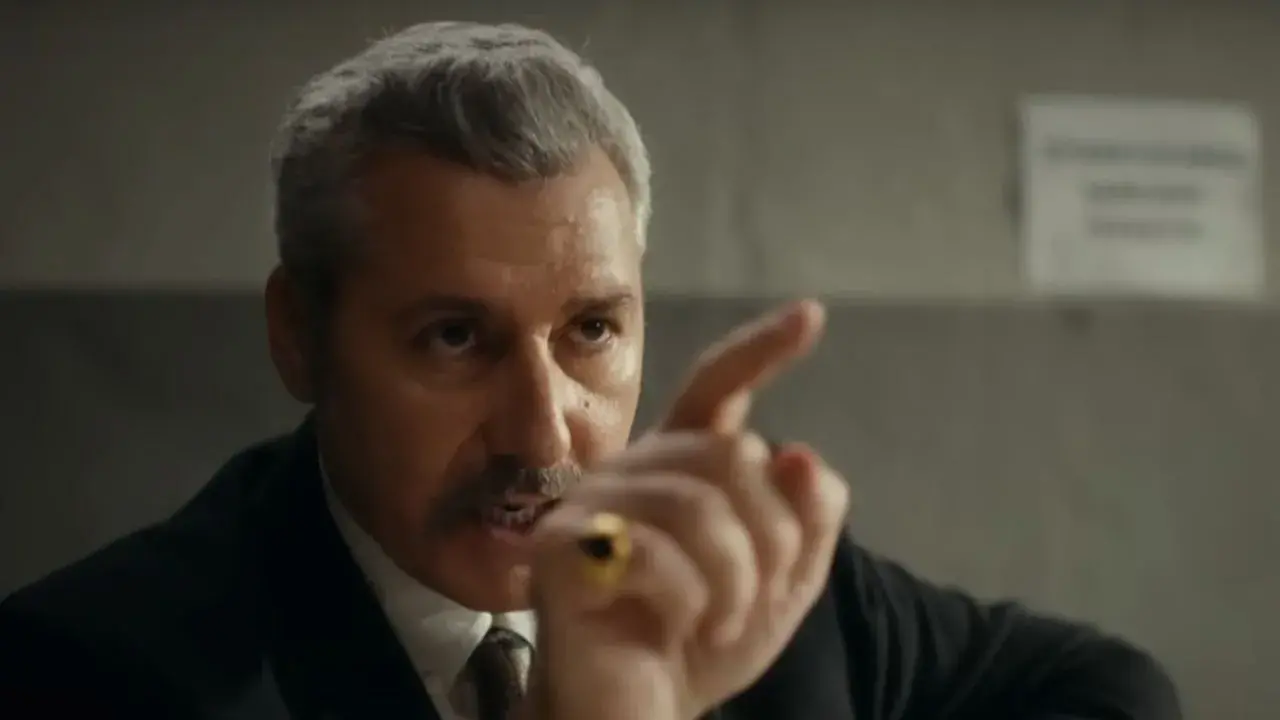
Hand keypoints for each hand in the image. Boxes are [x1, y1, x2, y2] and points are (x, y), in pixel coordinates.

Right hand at [524, 300, 851, 719]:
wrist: (637, 713)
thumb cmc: (698, 645)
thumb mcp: (781, 583)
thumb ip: (804, 518)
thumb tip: (798, 452)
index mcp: (681, 468)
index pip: (716, 389)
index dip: (761, 350)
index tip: (811, 315)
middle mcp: (633, 470)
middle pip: (732, 453)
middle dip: (772, 537)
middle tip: (760, 598)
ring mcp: (592, 503)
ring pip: (702, 502)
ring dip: (738, 579)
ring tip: (723, 622)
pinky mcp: (561, 547)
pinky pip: (655, 549)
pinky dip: (691, 601)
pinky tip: (680, 626)